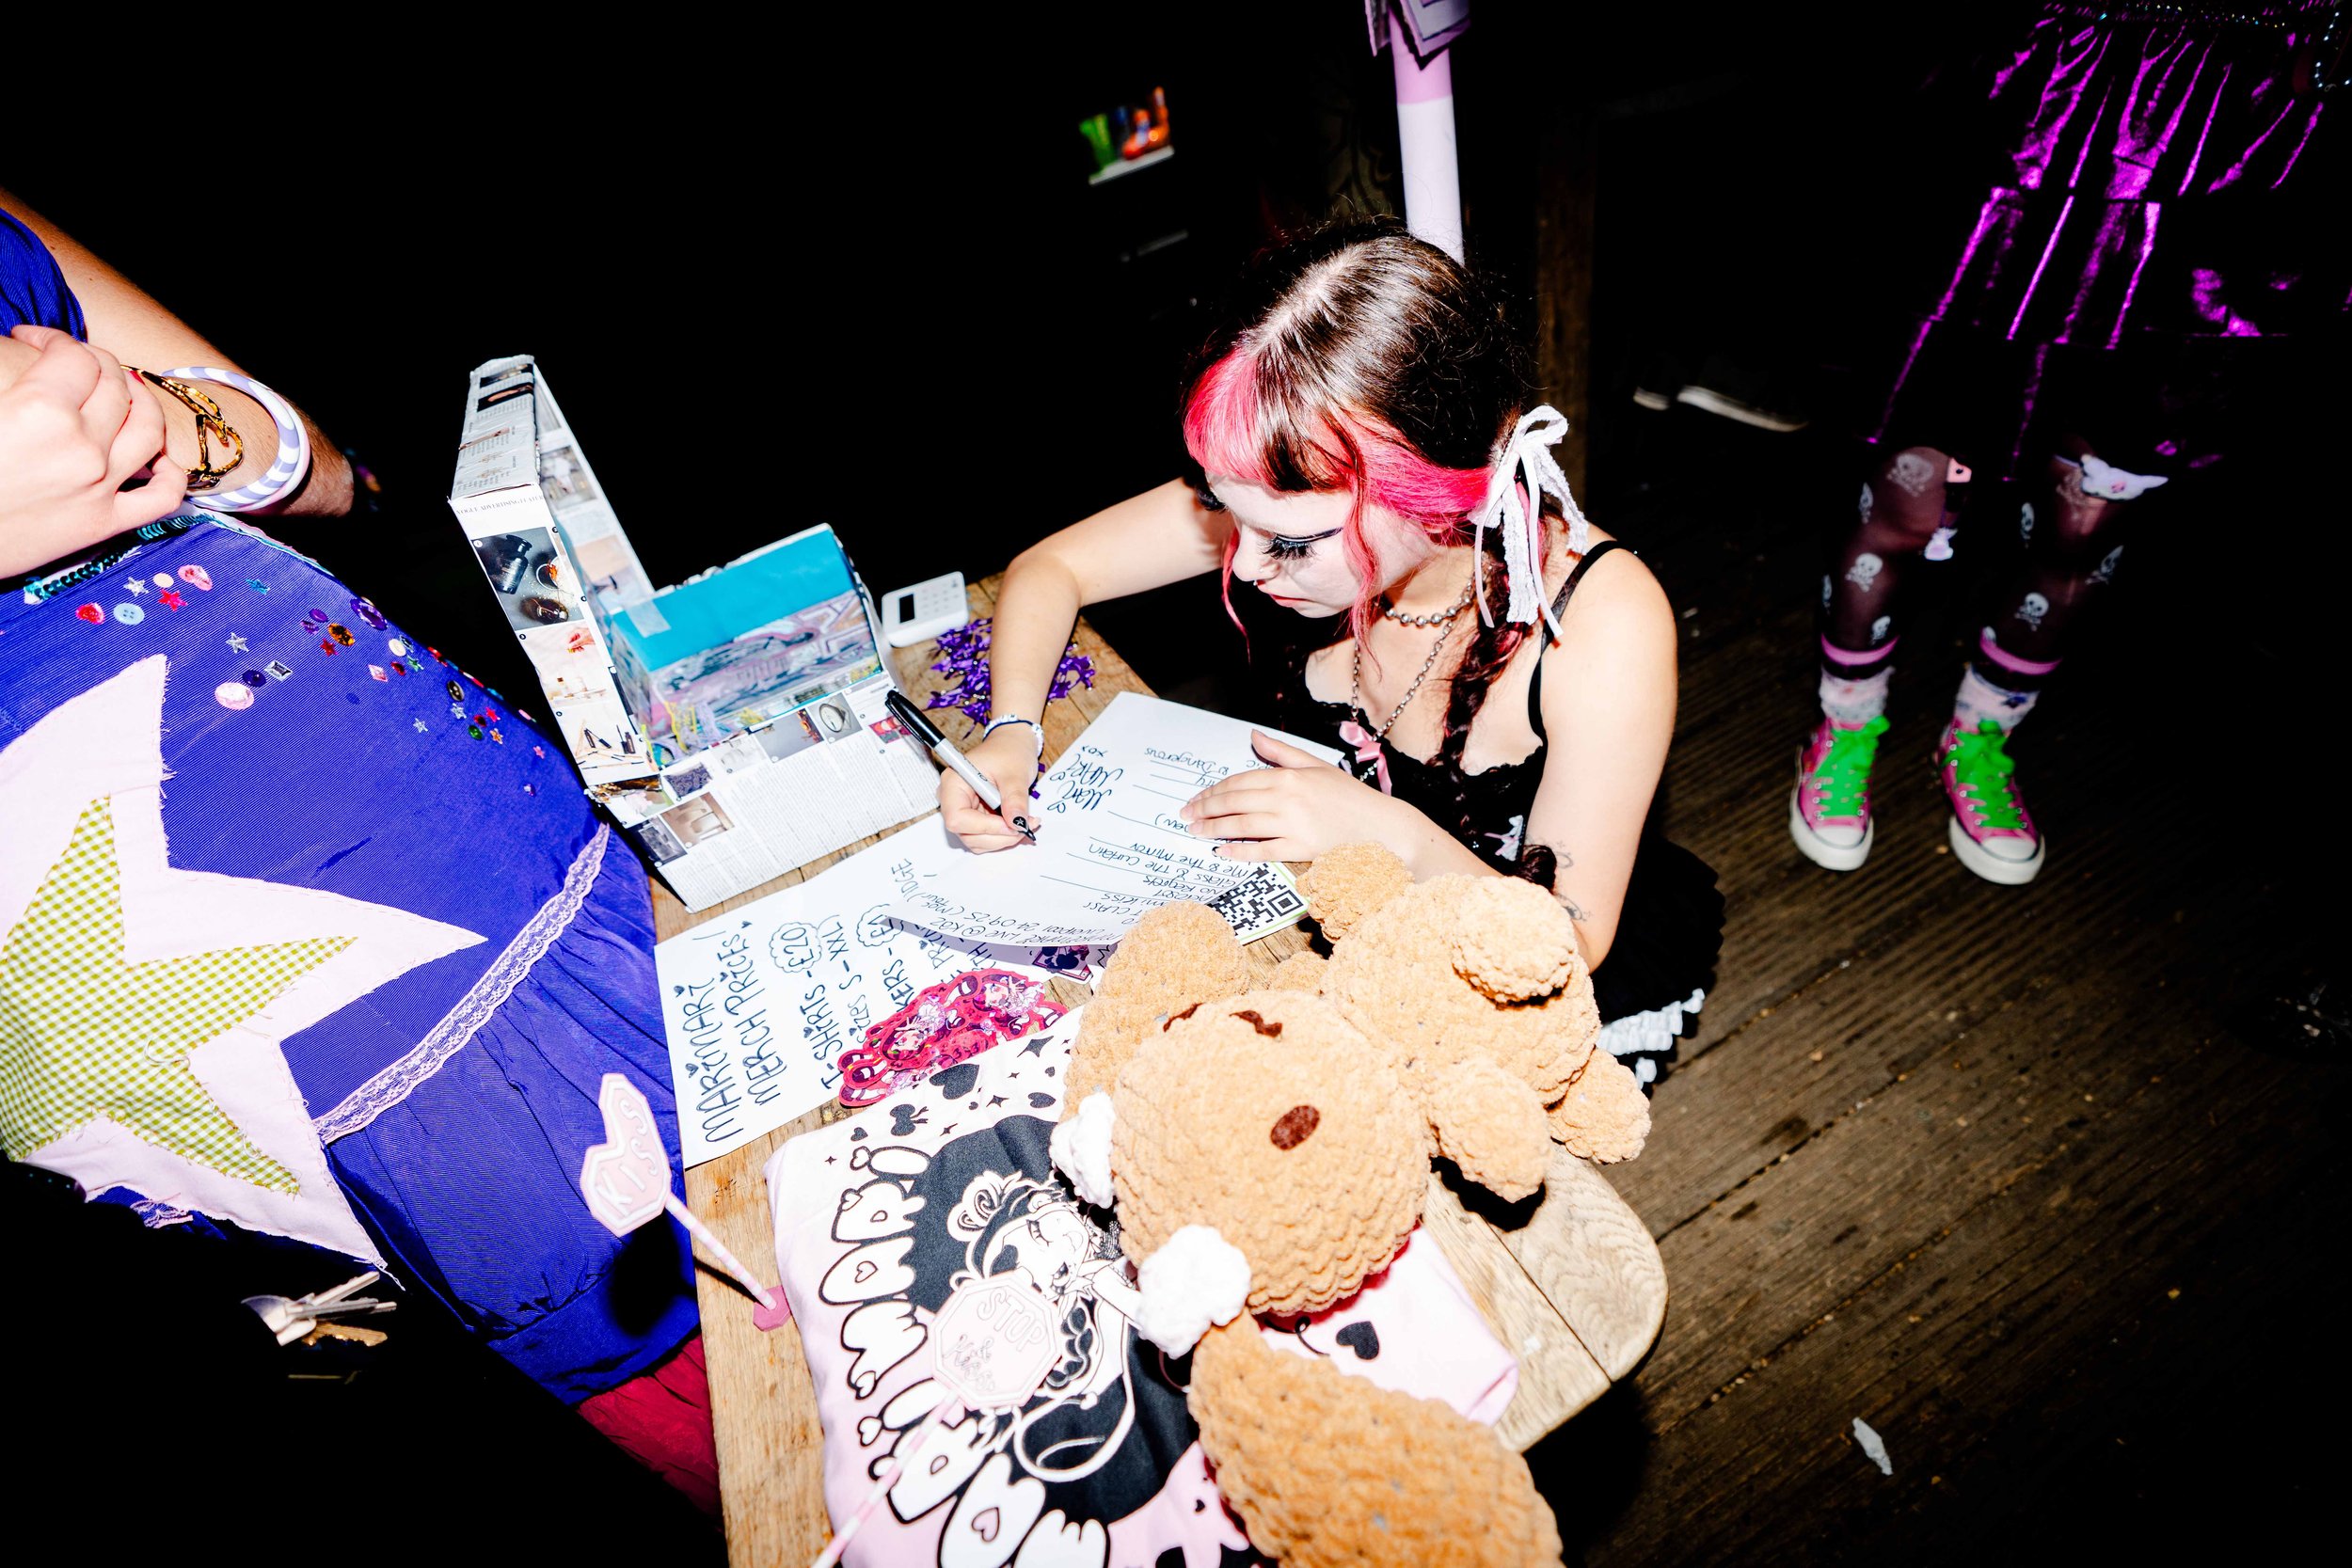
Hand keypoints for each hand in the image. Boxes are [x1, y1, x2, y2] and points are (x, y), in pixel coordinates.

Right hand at [0, 326, 187, 576]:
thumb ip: (6, 376)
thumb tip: (24, 359)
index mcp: (40, 410)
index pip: (74, 355)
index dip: (54, 337)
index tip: (34, 339)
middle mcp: (81, 446)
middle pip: (115, 387)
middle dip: (99, 362)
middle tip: (78, 361)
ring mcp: (100, 486)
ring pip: (148, 431)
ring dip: (144, 402)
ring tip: (127, 392)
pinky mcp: (104, 524)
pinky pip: (162, 497)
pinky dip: (172, 475)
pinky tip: (161, 460)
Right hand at [938, 724, 1043, 852]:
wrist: (1012, 746)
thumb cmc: (1009, 752)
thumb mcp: (1015, 773)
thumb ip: (1015, 799)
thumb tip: (1017, 823)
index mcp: (953, 783)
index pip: (957, 818)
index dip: (985, 827)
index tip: (1012, 824)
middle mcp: (952, 799)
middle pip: (966, 833)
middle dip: (998, 836)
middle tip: (1026, 826)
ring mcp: (963, 811)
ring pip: (976, 841)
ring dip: (1003, 838)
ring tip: (1026, 822)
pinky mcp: (974, 818)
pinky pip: (984, 837)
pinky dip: (1003, 836)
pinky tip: (1017, 822)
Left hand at [1181, 731, 1404, 862]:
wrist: (1379, 826)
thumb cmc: (1347, 796)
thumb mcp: (1315, 766)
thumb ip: (1281, 752)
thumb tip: (1253, 734)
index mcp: (1289, 776)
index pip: (1239, 782)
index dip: (1213, 790)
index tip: (1196, 798)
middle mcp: (1287, 798)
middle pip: (1234, 802)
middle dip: (1205, 808)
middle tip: (1186, 815)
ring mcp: (1293, 824)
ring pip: (1242, 826)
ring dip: (1214, 828)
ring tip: (1196, 831)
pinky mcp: (1300, 849)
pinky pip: (1262, 851)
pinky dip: (1239, 851)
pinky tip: (1222, 851)